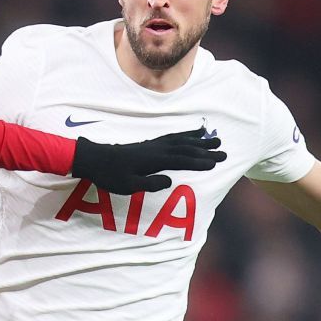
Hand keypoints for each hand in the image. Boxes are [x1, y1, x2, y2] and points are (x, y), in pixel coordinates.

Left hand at [71, 129, 224, 193]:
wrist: (96, 159)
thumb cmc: (110, 176)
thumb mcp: (127, 185)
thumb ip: (149, 183)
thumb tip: (169, 181)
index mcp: (152, 160)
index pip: (180, 160)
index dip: (198, 161)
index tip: (214, 163)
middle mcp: (156, 149)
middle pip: (185, 149)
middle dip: (206, 151)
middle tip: (224, 154)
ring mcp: (154, 144)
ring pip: (182, 141)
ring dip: (199, 141)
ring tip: (216, 140)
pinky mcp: (152, 144)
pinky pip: (174, 137)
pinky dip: (187, 135)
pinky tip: (195, 134)